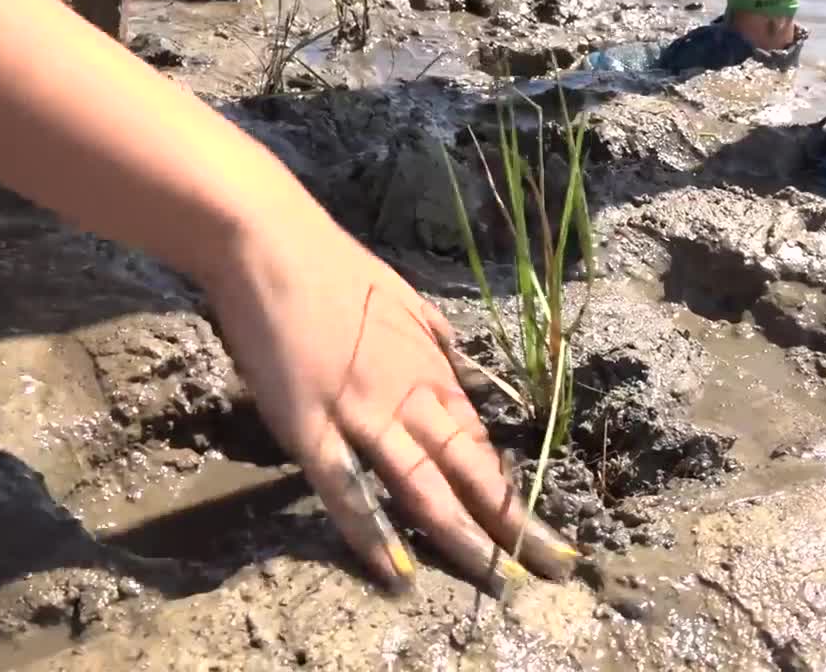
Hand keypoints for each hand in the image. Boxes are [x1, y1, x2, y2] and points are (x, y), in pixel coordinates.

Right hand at [202, 206, 579, 593]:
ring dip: (461, 536)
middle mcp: (410, 399)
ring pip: (421, 486)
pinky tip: (397, 572)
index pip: (483, 450)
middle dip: (513, 527)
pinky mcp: (309, 426)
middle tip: (554, 573)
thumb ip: (438, 345)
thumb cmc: (337, 270)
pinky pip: (345, 489)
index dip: (514, 497)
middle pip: (470, 473)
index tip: (547, 536)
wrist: (271, 242)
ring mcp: (361, 414)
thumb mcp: (407, 304)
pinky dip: (372, 533)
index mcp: (434, 374)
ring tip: (496, 582)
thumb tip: (465, 373)